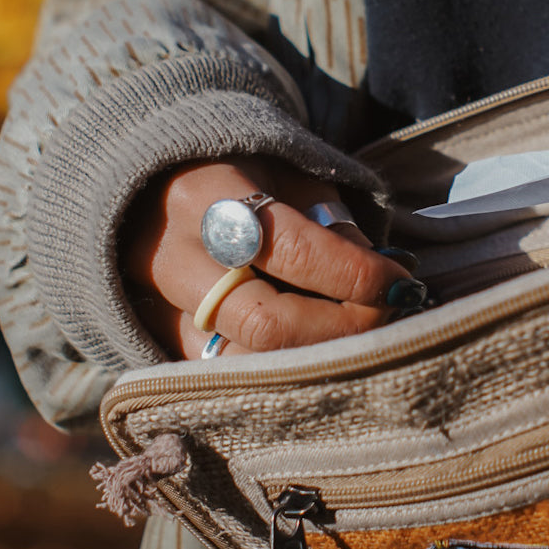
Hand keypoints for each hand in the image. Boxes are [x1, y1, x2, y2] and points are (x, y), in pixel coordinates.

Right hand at [122, 158, 419, 358]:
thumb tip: (385, 279)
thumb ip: (333, 224)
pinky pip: (226, 375)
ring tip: (356, 335)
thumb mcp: (288, 173)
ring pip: (245, 364)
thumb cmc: (235, 173)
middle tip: (385, 315)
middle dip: (342, 330)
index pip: (295, 252)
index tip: (402, 282)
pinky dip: (278, 370)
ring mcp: (157, 309)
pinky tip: (316, 350)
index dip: (358, 276)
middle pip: (267, 325)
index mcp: (207, 196)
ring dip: (315, 358)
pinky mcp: (157, 344)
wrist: (146, 182)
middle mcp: (174, 258)